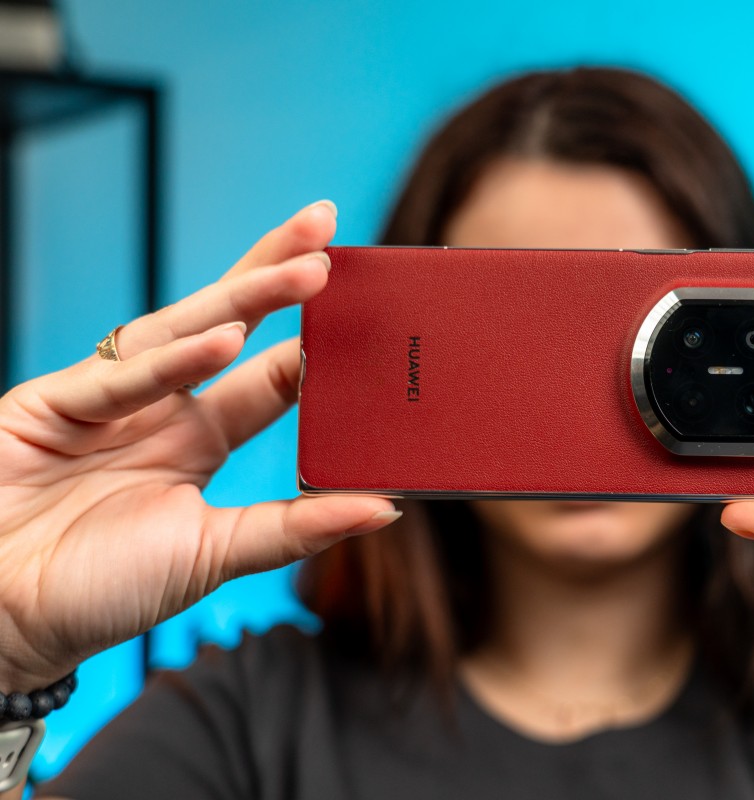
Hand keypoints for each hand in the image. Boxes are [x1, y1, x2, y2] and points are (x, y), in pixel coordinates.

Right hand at [0, 202, 397, 690]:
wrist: (1, 620)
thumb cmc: (104, 591)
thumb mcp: (217, 554)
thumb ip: (297, 529)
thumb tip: (388, 509)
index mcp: (202, 440)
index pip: (273, 377)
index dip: (317, 343)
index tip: (371, 311)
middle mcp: (162, 410)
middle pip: (231, 326)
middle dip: (279, 277)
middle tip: (330, 231)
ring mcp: (110, 401)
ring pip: (183, 330)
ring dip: (246, 296)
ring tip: (309, 266)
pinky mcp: (53, 403)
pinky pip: (122, 378)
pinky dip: (172, 359)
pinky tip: (227, 337)